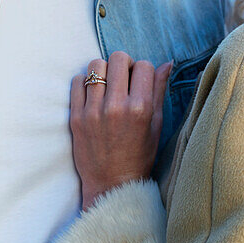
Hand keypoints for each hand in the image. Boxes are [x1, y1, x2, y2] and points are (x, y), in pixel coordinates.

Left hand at [70, 51, 171, 210]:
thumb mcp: (156, 124)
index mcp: (141, 108)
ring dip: (104, 71)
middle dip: (124, 64)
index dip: (144, 70)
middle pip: (118, 58)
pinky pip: (77, 81)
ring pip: (95, 65)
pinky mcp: (76, 117)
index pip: (144, 65)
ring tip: (107, 86)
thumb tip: (167, 63)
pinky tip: (93, 95)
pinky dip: (85, 82)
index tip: (140, 82)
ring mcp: (93, 111)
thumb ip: (159, 90)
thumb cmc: (139, 155)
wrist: (112, 184)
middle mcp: (117, 106)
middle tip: (124, 79)